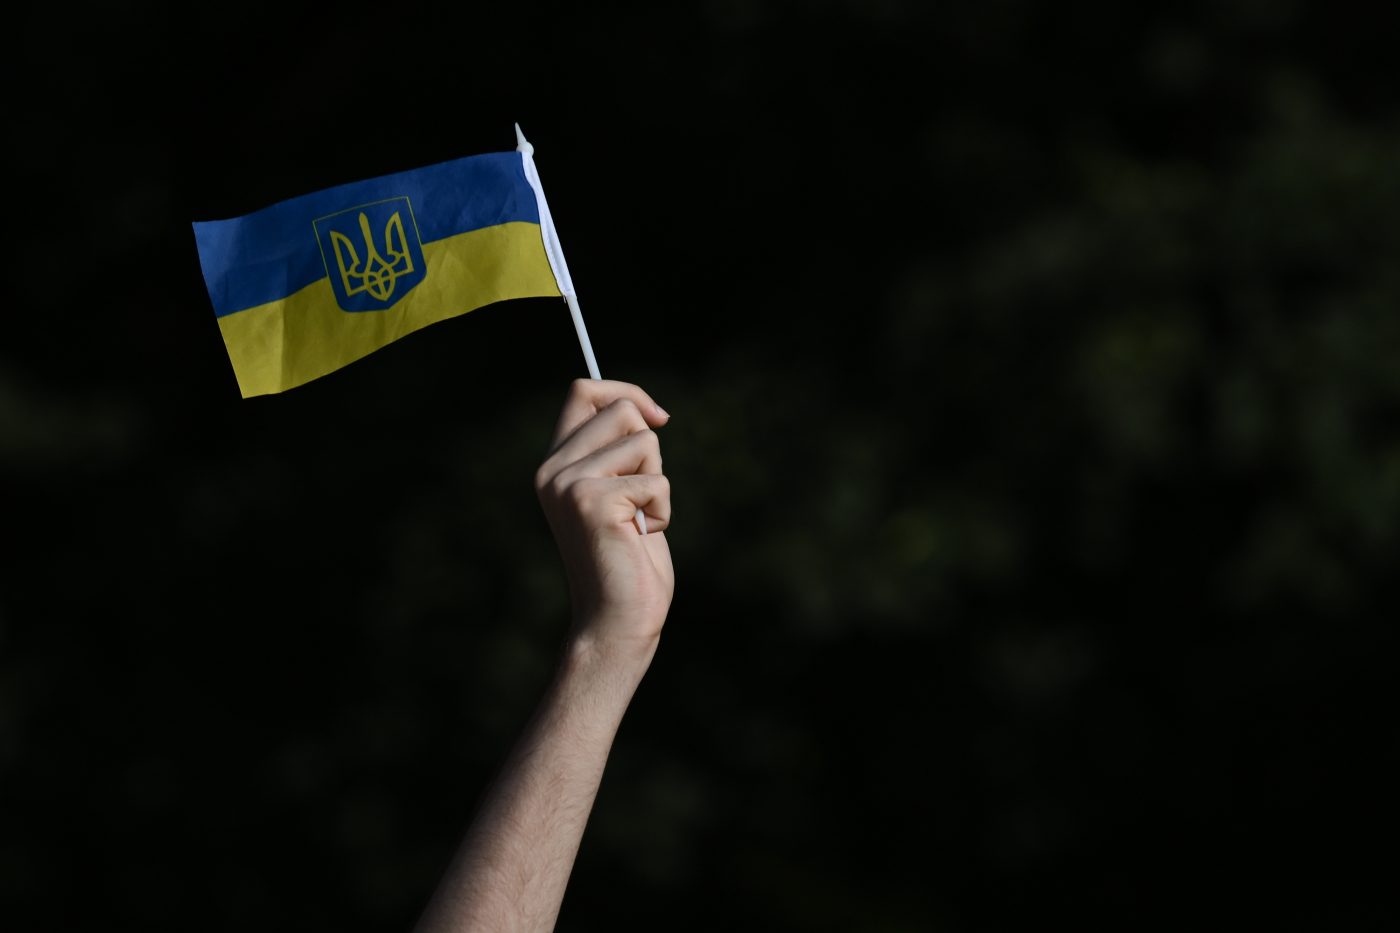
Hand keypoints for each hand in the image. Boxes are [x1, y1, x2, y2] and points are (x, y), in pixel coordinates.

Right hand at [535, 379, 673, 654]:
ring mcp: (568, 484)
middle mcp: (553, 469)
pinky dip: (662, 510)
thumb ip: (619, 453)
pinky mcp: (591, 501)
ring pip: (644, 442)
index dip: (626, 393)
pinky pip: (657, 480)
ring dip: (657, 484)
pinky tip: (639, 538)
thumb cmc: (629, 561)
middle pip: (622, 410)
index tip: (658, 419)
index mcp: (555, 463)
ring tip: (636, 521)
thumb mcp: (622, 494)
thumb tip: (644, 408)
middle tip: (639, 497)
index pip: (584, 391)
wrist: (617, 620)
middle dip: (649, 449)